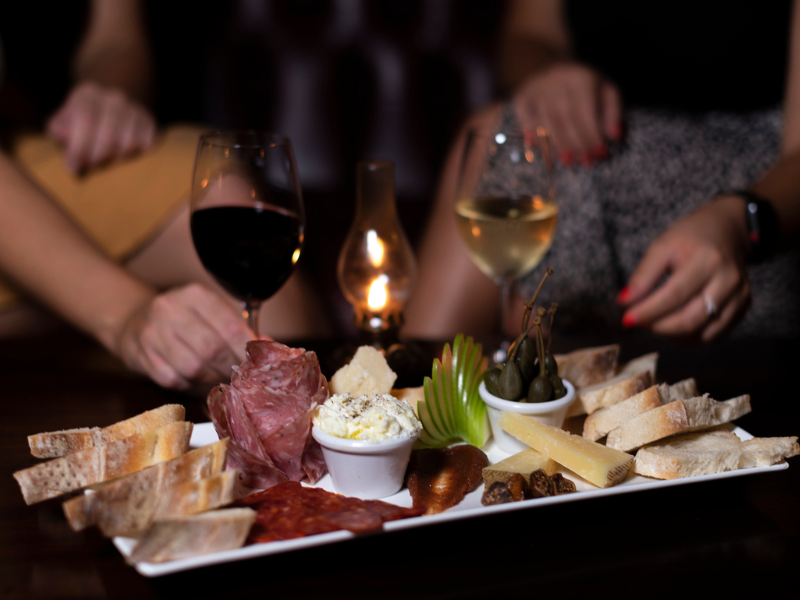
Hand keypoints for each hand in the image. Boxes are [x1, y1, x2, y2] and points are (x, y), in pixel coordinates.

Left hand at [46, 81, 156, 172]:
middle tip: (90, 167)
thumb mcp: (63, 123)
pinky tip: (121, 154)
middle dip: (97, 156)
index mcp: (87, 94)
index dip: (79, 146)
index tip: (73, 167)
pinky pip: (145, 144)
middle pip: (108, 134)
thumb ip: (58, 129)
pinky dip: (134, 154)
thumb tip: (64, 136)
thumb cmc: (80, 125)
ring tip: (105, 160)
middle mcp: (113, 97)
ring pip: (129, 142)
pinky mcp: (149, 121)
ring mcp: (134, 108)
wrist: (109, 110)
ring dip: (115, 157)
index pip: (85, 119)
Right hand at [115, 284, 256, 389]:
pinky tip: (199, 384)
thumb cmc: (184, 318)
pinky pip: (173, 380)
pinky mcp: (141, 355)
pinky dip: (191, 386)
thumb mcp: (210, 312)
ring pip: (193, 368)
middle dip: (231, 369)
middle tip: (241, 379)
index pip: (231, 327)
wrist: (135, 319)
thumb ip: (238, 329)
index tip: (257, 364)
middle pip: (212, 349)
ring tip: (222, 382)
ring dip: (212, 380)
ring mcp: (153, 333)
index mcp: (196, 295)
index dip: (247, 351)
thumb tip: (267, 347)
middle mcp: (171, 309)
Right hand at [512, 62, 621, 165]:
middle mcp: (557, 80)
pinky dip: (532, 136)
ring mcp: (537, 89)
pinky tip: (540, 149)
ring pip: (546, 122)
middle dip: (576, 143)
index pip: (586, 111)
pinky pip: (525, 120)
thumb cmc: (584, 85)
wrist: (549, 67)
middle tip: (585, 161)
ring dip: (557, 145)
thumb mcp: (605, 90)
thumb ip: (613, 112)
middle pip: (565, 118)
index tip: (600, 153)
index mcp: (581, 78)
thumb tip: (615, 136)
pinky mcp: (522, 97)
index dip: (593, 134)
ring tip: (568, 161)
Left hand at [617, 197, 750, 341]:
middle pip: (690, 319)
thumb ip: (643, 275)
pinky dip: (690, 338)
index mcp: (708, 260)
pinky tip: (674, 328)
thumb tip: (624, 302)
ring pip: (703, 333)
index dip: (648, 311)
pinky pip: (714, 335)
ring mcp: (740, 295)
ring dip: (672, 335)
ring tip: (655, 323)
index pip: (674, 295)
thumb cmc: (690, 238)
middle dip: (659, 326)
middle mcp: (729, 280)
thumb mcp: (662, 245)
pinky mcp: (743, 307)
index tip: (627, 319)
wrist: (728, 230)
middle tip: (640, 322)